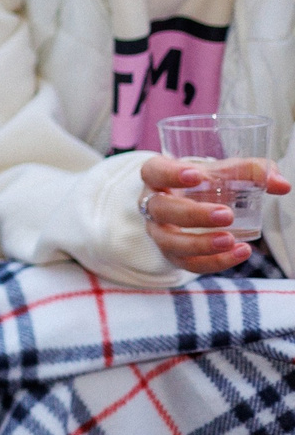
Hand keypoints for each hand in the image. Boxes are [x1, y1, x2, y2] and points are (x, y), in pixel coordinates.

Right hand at [139, 156, 284, 273]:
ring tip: (231, 240)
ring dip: (200, 244)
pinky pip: (189, 263)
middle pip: (162, 210)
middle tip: (226, 215)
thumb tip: (281, 184)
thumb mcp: (223, 171)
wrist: (190, 205)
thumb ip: (252, 172)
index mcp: (159, 178)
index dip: (170, 174)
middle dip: (193, 214)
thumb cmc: (204, 184)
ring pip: (169, 242)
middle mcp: (153, 205)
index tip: (196, 176)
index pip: (155, 172)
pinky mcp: (173, 255)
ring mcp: (159, 232)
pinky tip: (239, 253)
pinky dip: (214, 261)